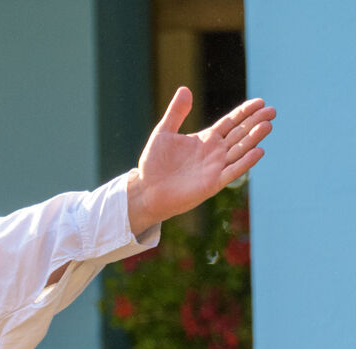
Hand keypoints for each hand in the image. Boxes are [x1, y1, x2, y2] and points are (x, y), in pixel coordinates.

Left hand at [125, 89, 274, 235]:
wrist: (146, 191)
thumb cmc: (153, 164)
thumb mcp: (163, 133)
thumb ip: (176, 113)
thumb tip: (184, 89)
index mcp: (206, 139)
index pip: (231, 122)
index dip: (245, 112)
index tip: (260, 102)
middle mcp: (215, 152)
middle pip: (240, 133)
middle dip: (256, 122)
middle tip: (271, 110)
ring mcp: (216, 167)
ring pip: (240, 150)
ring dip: (254, 138)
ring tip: (267, 125)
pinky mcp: (213, 183)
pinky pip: (233, 171)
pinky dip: (245, 162)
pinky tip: (258, 151)